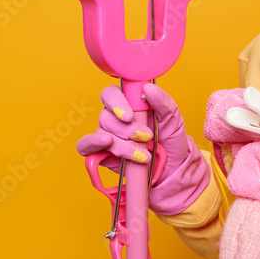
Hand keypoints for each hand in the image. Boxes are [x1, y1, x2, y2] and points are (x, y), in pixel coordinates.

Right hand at [76, 84, 208, 215]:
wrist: (171, 170)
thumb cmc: (171, 141)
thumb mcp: (173, 120)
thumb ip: (163, 103)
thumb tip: (148, 88)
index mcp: (130, 104)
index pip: (111, 94)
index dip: (116, 102)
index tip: (128, 116)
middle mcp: (115, 118)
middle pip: (106, 116)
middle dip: (127, 129)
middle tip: (146, 137)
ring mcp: (106, 135)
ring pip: (102, 133)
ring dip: (123, 145)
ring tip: (143, 154)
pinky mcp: (101, 153)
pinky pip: (85, 146)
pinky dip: (93, 144)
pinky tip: (106, 143)